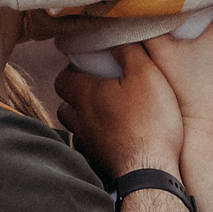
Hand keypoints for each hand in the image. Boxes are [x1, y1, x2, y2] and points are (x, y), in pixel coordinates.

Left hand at [56, 43, 184, 177]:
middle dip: (75, 96)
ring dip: (84, 119)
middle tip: (97, 89)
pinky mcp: (99, 162)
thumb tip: (115, 40)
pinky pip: (88, 148)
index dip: (71, 71)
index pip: (62, 79)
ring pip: (75, 127)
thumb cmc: (149, 120)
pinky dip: (95, 141)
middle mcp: (81, 119)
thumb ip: (128, 52)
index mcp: (86, 95)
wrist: (150, 172)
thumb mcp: (146, 74)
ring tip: (105, 113)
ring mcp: (88, 144)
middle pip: (65, 105)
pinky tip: (113, 138)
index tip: (88, 67)